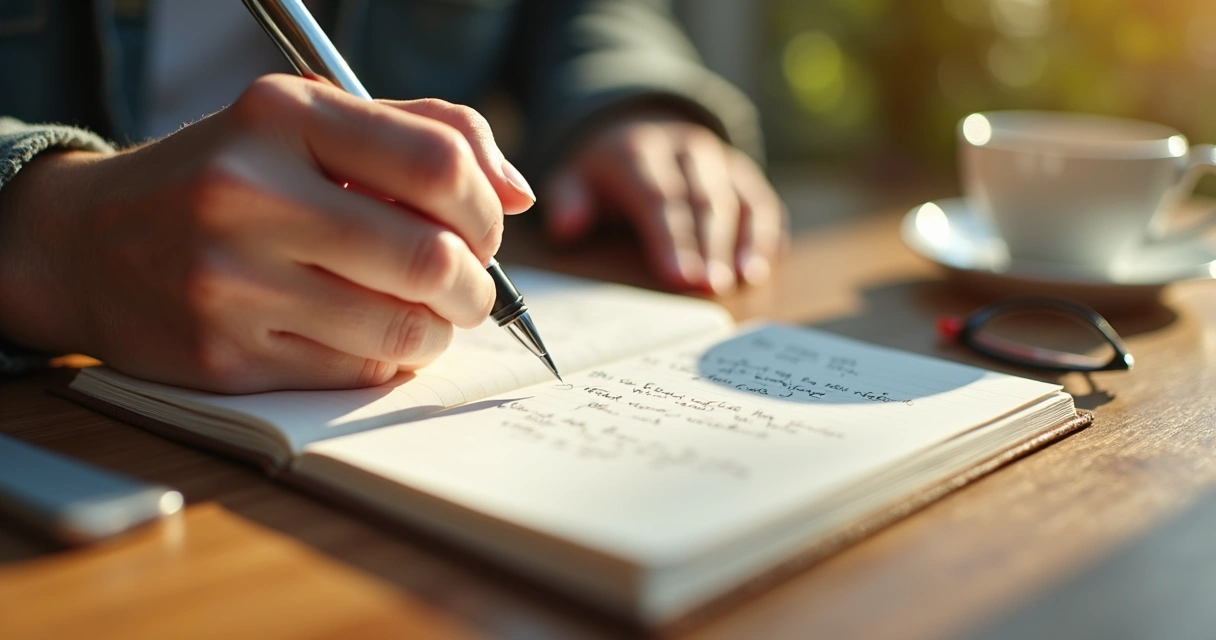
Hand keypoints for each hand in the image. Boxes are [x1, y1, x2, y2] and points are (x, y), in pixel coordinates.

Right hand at [0, 75, 535, 391]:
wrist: (88, 241)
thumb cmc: (228, 174)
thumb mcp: (310, 122)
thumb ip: (424, 132)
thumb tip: (518, 194)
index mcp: (282, 116)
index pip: (439, 164)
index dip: (487, 208)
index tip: (484, 229)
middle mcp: (249, 193)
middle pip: (431, 258)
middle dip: (477, 287)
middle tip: (471, 289)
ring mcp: (231, 282)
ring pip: (403, 329)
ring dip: (439, 330)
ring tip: (425, 313)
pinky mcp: (225, 357)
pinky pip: (357, 373)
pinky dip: (388, 360)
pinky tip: (369, 336)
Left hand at [543, 112, 785, 293]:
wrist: (640, 126)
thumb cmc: (605, 172)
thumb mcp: (573, 177)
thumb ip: (568, 200)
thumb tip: (568, 228)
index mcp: (639, 151)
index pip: (659, 198)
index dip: (672, 239)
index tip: (680, 278)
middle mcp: (686, 149)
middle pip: (703, 200)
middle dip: (710, 245)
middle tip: (712, 288)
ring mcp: (719, 159)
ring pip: (739, 199)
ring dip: (746, 242)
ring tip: (747, 280)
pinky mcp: (743, 173)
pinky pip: (762, 202)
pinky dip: (767, 234)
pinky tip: (762, 268)